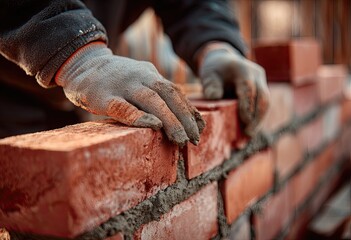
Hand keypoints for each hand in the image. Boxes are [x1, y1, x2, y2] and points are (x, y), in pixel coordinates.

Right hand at [55, 42, 204, 146]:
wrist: (81, 63)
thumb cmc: (115, 80)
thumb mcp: (139, 81)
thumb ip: (157, 94)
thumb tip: (182, 116)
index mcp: (149, 74)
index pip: (175, 92)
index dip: (189, 111)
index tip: (200, 129)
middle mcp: (139, 77)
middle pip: (168, 95)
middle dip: (184, 117)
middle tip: (194, 139)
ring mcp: (121, 85)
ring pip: (150, 100)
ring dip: (169, 120)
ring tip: (180, 139)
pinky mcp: (102, 96)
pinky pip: (122, 107)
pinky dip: (139, 117)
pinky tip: (152, 126)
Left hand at [198, 42, 268, 135]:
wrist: (223, 61)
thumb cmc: (214, 70)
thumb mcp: (208, 75)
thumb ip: (211, 85)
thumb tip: (215, 98)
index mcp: (243, 69)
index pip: (248, 88)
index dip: (248, 105)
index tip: (245, 121)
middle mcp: (256, 74)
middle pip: (263, 97)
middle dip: (257, 117)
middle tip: (248, 133)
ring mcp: (261, 82)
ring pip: (266, 103)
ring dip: (259, 121)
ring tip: (248, 136)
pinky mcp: (262, 90)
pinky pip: (263, 106)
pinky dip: (257, 119)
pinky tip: (249, 131)